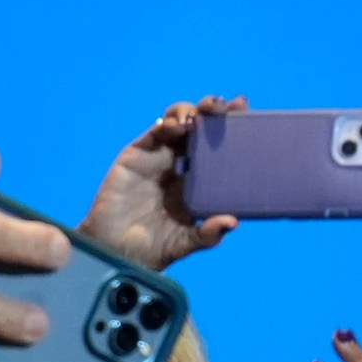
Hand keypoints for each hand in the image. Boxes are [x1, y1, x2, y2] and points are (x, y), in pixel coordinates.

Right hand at [78, 95, 245, 269]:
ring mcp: (159, 157)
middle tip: (227, 108)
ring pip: (178, 120)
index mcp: (199, 179)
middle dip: (214, 108)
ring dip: (190, 111)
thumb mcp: (187, 242)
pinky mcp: (137, 155)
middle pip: (201, 124)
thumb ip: (208, 234)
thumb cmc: (152, 248)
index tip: (246, 110)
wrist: (116, 253)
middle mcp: (181, 163)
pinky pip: (154, 133)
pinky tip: (178, 127)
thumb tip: (232, 221)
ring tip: (199, 119)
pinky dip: (167, 124)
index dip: (234, 124)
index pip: (220, 144)